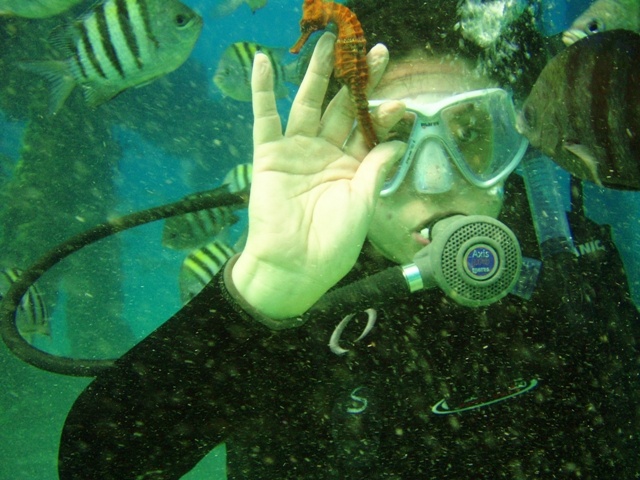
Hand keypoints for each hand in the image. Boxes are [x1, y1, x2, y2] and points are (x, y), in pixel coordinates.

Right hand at [231, 32, 406, 319]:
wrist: (295, 266)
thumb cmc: (333, 243)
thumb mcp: (363, 203)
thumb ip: (376, 168)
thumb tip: (398, 140)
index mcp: (351, 167)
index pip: (369, 129)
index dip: (382, 112)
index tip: (398, 100)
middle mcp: (325, 153)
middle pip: (343, 108)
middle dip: (359, 81)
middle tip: (375, 52)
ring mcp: (297, 150)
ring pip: (309, 103)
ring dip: (318, 74)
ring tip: (330, 43)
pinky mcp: (269, 154)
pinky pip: (264, 117)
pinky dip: (262, 90)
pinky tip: (261, 61)